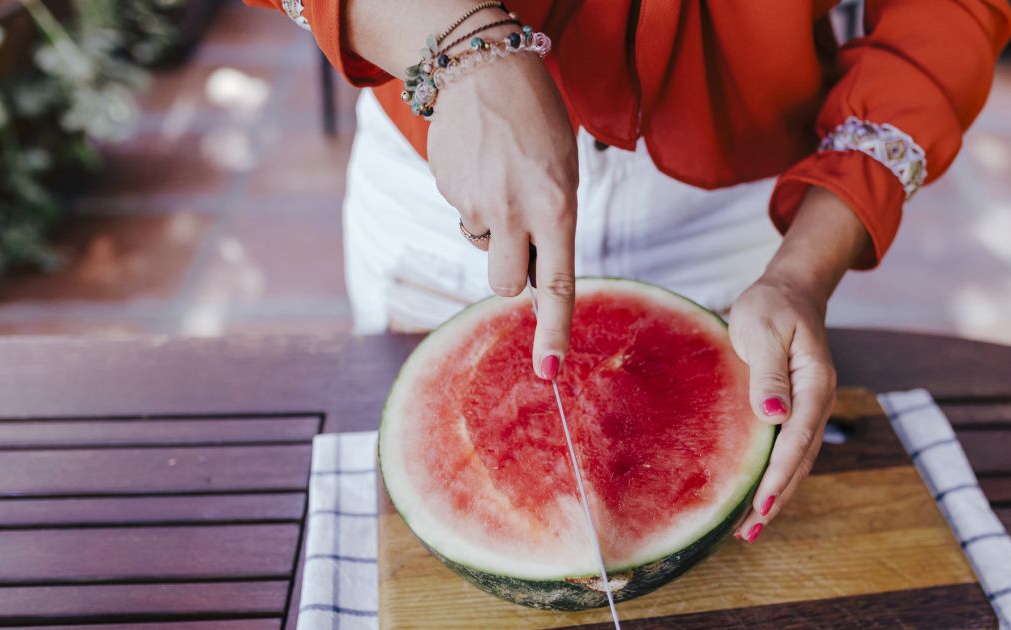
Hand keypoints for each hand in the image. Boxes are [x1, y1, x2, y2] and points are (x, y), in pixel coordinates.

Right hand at [427, 52, 578, 378]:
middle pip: (504, 284)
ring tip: (501, 179)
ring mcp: (474, 204)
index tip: (550, 372)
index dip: (554, 332)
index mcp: (555, 208)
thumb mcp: (564, 173)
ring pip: (482, 248)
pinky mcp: (446, 191)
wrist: (486, 68)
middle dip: (510, 272)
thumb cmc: (538, 122)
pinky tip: (480, 165)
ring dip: (492, 230)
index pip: (556, 285)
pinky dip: (472, 200)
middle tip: (520, 234)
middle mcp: (513, 213)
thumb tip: (528, 274)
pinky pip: (463, 216)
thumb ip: (552, 225)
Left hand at [725, 185, 869, 543]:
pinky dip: (774, 476)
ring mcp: (810, 408)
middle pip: (799, 460)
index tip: (760, 504)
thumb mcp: (765, 331)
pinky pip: (788, 450)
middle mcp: (817, 401)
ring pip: (796, 461)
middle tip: (748, 532)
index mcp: (814, 384)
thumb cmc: (772, 307)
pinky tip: (756, 495)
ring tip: (749, 528)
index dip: (778, 474)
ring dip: (776, 494)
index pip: (796, 439)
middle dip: (776, 498)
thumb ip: (769, 374)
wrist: (789, 291)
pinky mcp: (797, 410)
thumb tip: (774, 415)